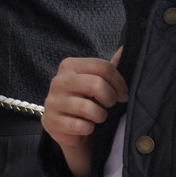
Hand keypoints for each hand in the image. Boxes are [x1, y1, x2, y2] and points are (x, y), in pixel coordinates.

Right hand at [42, 50, 125, 176]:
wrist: (70, 129)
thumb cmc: (88, 102)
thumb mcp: (99, 82)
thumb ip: (110, 67)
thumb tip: (125, 47)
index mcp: (70, 65)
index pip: (102, 67)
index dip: (119, 82)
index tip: (123, 95)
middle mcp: (58, 80)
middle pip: (96, 84)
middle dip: (110, 99)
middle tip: (109, 106)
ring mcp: (52, 101)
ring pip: (87, 107)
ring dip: (100, 116)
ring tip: (98, 117)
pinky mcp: (50, 121)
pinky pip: (79, 125)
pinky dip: (88, 129)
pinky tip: (86, 127)